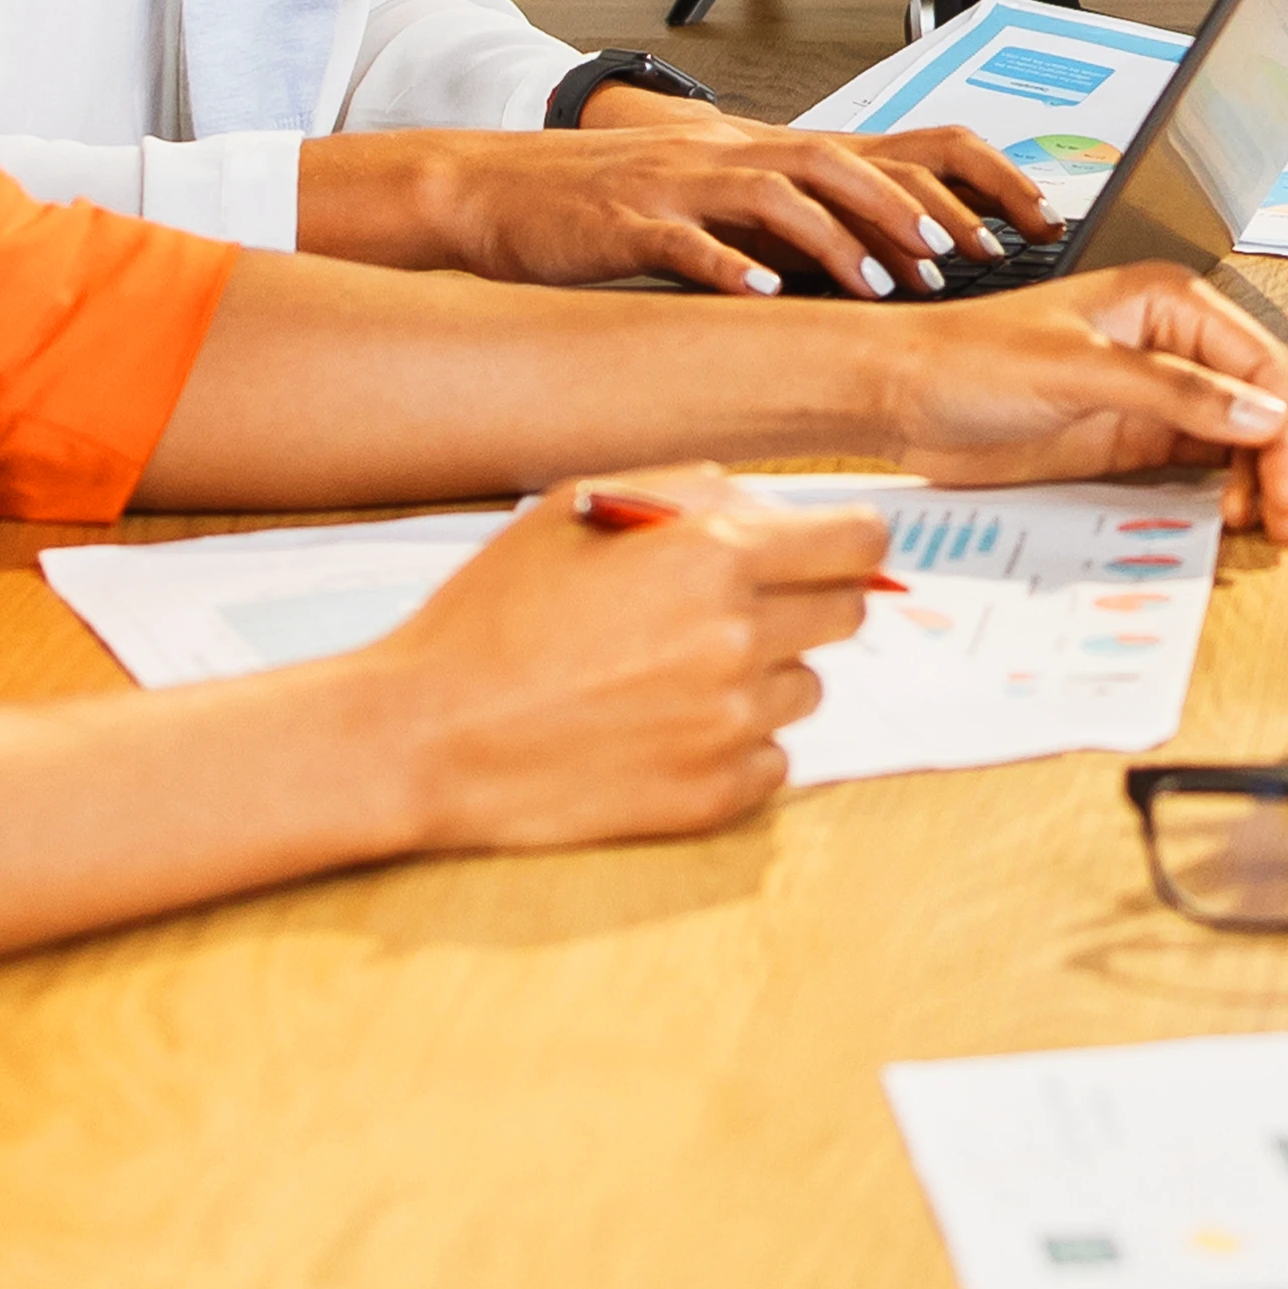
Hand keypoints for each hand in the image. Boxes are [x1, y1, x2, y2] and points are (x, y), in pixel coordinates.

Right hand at [323, 106, 1053, 296]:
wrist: (507, 186)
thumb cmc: (622, 201)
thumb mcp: (726, 203)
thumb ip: (802, 224)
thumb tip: (894, 262)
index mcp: (770, 152)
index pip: (891, 148)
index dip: (963, 180)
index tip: (1027, 218)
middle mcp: (736, 155)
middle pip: (844, 163)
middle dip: (911, 209)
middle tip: (964, 258)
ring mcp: (684, 183)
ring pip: (777, 194)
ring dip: (836, 239)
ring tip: (880, 284)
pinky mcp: (630, 219)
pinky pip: (688, 241)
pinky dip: (730, 267)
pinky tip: (764, 296)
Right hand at [356, 471, 882, 853]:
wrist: (427, 733)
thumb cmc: (494, 613)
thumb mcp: (581, 510)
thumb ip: (693, 492)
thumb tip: (776, 510)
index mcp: (714, 556)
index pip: (860, 543)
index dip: (847, 543)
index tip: (830, 552)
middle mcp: (739, 638)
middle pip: (847, 614)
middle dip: (804, 603)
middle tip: (736, 611)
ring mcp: (731, 725)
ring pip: (806, 689)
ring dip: (762, 677)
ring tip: (670, 678)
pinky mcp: (714, 796)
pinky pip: (771, 761)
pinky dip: (735, 747)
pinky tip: (663, 732)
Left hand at [857, 263, 1287, 537]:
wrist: (900, 397)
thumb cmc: (968, 358)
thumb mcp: (1076, 370)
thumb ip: (1174, 391)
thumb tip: (1260, 414)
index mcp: (1170, 301)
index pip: (1263, 362)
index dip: (1285, 426)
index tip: (1286, 484)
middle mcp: (1173, 342)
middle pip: (1267, 399)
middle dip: (1286, 456)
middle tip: (1282, 516)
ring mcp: (1156, 393)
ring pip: (1244, 434)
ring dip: (1263, 476)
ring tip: (1259, 522)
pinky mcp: (1134, 437)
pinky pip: (1204, 463)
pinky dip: (1227, 488)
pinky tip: (1226, 514)